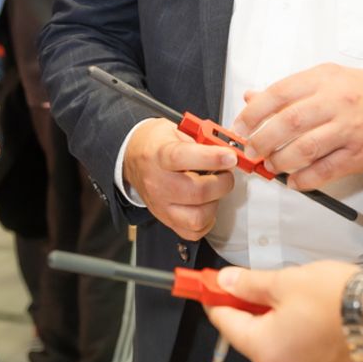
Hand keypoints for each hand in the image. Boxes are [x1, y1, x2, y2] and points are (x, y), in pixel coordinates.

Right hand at [123, 118, 235, 241]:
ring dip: (215, 203)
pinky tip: (207, 204)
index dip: (211, 158)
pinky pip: (193, 232)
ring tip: (216, 189)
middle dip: (223, 182)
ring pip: (197, 217)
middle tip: (226, 172)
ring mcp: (161, 205)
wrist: (132, 157)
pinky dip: (207, 220)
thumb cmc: (157, 144)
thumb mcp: (176, 129)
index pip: (182, 158)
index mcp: (159, 155)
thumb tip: (228, 150)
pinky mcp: (166, 220)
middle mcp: (157, 183)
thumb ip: (202, 139)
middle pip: (197, 192)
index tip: (230, 156)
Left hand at [206, 261, 358, 361]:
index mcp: (264, 350)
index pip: (225, 324)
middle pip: (251, 336)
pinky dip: (298, 332)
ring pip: (277, 343)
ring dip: (275, 320)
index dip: (217, 300)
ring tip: (292, 294)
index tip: (211, 287)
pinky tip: (311, 311)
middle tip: (253, 283)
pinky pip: (299, 350)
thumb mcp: (284, 281)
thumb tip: (226, 282)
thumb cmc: (335, 297)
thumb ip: (250, 285)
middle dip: (250, 310)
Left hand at [232, 64, 362, 190]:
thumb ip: (288, 90)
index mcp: (322, 80)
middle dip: (263, 140)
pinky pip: (325, 171)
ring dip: (280, 161)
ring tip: (271, 165)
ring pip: (305, 149)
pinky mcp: (358, 154)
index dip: (254, 112)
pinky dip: (304, 179)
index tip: (241, 126)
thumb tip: (251, 98)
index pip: (279, 94)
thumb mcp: (324, 79)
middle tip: (251, 150)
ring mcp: (348, 130)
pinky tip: (293, 180)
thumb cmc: (359, 93)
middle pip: (288, 123)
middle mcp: (335, 103)